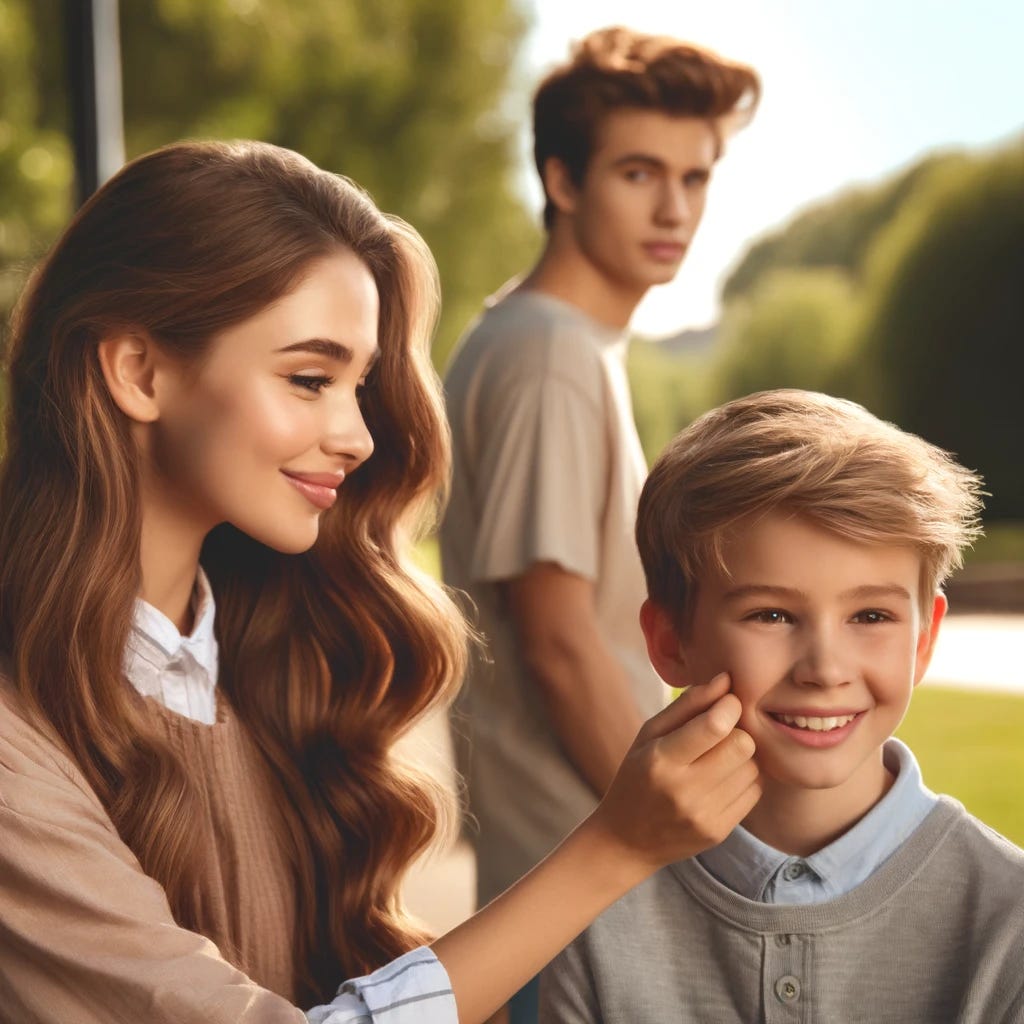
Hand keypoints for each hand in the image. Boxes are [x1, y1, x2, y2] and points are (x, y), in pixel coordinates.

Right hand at [583, 673, 759, 874]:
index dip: (730, 705)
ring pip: (753, 767)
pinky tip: (720, 781)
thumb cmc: (637, 775)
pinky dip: (743, 780)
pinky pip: (754, 791)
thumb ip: (688, 703)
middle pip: (742, 745)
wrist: (626, 840)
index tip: (726, 702)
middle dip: (737, 731)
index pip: (715, 725)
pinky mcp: (719, 833)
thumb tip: (727, 679)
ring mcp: (704, 816)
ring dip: (740, 757)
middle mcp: (683, 790)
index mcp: (660, 759)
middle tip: (721, 733)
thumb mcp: (649, 734)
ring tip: (715, 760)